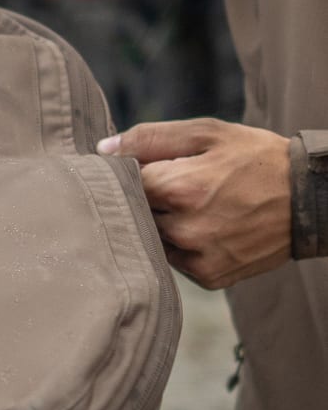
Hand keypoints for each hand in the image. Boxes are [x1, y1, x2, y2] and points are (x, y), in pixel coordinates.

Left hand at [97, 119, 291, 289]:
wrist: (310, 200)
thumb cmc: (256, 158)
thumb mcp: (207, 133)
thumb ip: (150, 138)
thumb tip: (103, 149)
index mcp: (179, 188)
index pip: (121, 182)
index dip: (129, 172)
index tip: (144, 167)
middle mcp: (184, 227)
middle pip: (135, 212)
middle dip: (146, 199)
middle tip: (175, 187)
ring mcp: (197, 256)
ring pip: (151, 237)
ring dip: (160, 222)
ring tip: (193, 206)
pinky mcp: (210, 276)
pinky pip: (174, 259)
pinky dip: (180, 244)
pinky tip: (203, 226)